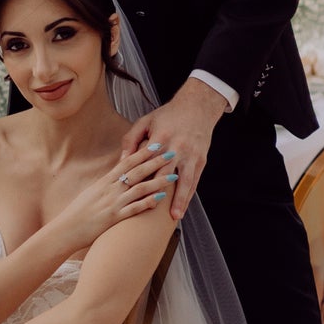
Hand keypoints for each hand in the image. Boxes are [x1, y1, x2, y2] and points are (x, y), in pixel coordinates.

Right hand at [51, 139, 175, 256]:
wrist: (66, 230)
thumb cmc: (78, 213)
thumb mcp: (92, 193)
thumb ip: (106, 184)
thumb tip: (117, 176)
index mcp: (105, 182)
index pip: (127, 162)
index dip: (142, 152)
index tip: (156, 144)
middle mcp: (110, 190)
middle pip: (136, 172)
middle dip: (155, 162)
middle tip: (171, 153)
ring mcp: (113, 204)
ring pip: (139, 189)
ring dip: (158, 181)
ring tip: (173, 176)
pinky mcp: (114, 218)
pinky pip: (134, 209)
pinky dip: (148, 202)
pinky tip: (161, 199)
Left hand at [121, 78, 226, 222]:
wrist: (198, 106)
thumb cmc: (168, 115)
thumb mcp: (146, 121)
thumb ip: (131, 140)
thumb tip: (122, 161)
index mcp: (161, 138)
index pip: (147, 161)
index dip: (139, 176)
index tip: (129, 191)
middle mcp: (178, 148)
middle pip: (166, 174)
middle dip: (158, 192)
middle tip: (149, 209)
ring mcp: (191, 155)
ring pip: (185, 181)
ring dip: (180, 200)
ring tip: (174, 217)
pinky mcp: (201, 160)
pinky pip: (194, 181)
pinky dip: (189, 196)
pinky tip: (183, 208)